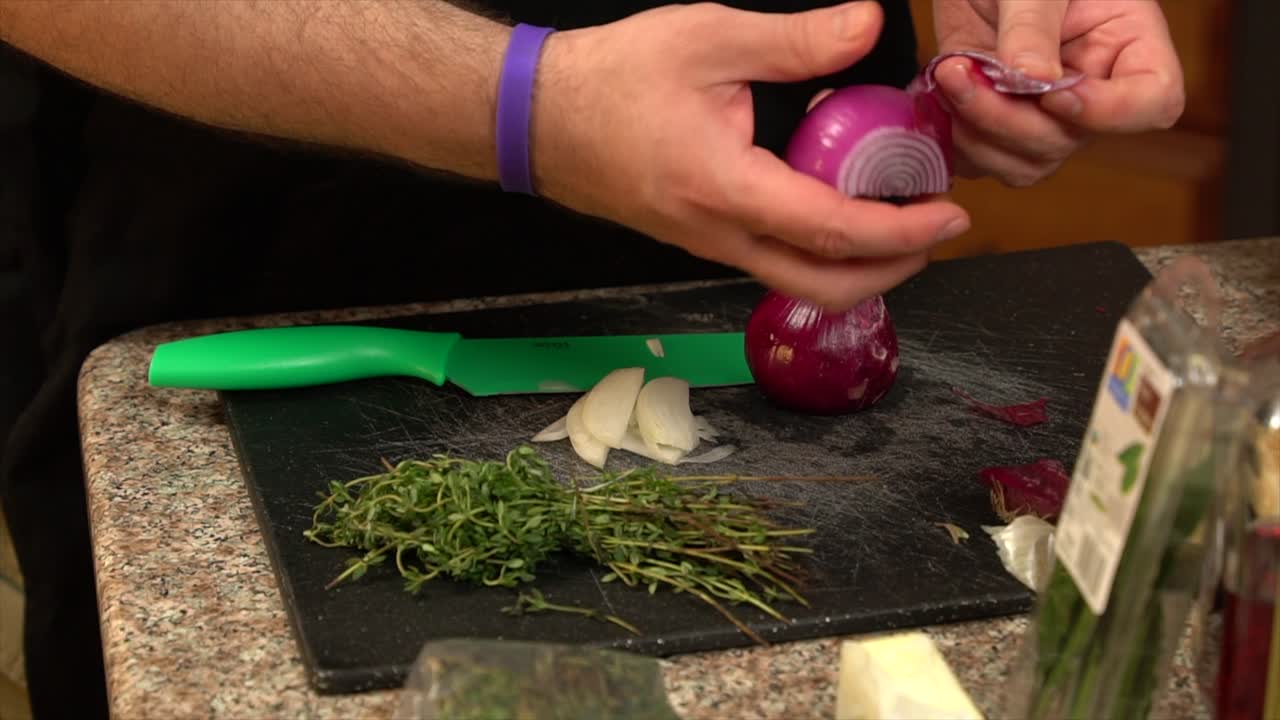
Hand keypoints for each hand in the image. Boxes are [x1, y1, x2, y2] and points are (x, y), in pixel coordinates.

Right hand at [529, 2, 970, 310]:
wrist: (538, 120)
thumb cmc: (611, 79)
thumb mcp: (706, 38)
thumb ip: (794, 39)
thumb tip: (867, 24)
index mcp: (725, 189)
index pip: (831, 231)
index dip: (901, 231)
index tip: (950, 213)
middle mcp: (718, 235)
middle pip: (823, 286)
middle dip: (893, 271)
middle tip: (934, 231)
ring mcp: (706, 245)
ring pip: (797, 281)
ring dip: (857, 266)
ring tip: (896, 222)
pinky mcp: (699, 239)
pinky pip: (771, 263)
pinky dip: (820, 252)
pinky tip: (837, 207)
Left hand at [931, 0, 1184, 186]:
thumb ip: (1033, 26)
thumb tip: (1033, 80)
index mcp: (1129, 46)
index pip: (1153, 103)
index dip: (1107, 113)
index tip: (1054, 91)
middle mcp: (1092, 89)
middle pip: (1068, 140)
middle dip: (1007, 118)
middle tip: (959, 71)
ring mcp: (1044, 113)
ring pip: (1023, 162)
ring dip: (975, 131)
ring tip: (945, 74)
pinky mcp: (997, 122)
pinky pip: (982, 158)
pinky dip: (953, 139)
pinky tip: (937, 94)